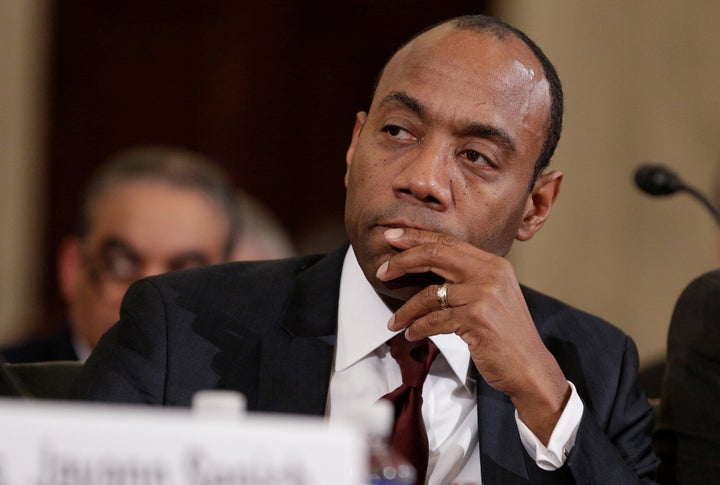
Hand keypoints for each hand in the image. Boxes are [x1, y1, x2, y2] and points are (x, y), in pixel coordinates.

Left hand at [377, 227, 569, 443]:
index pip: (448, 242)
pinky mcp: (476, 319)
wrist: (530, 367)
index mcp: (493, 263)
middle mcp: (490, 273)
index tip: (391, 237)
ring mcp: (483, 295)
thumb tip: (426, 266)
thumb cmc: (506, 334)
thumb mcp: (492, 296)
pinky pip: (434, 320)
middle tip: (382, 271)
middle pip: (435, 255)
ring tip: (395, 322)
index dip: (416, 237)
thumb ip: (467, 278)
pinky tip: (411, 334)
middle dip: (403, 261)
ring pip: (430, 294)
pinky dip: (418, 328)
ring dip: (406, 310)